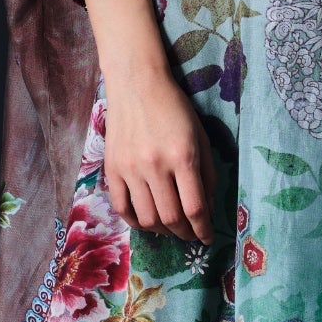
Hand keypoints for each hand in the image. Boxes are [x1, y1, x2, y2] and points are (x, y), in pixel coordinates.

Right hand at [70, 0, 215, 244]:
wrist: (137, 83)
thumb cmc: (175, 108)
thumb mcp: (201, 137)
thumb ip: (207, 173)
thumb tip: (208, 210)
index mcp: (183, 156)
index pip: (195, 208)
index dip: (203, 229)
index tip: (208, 238)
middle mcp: (155, 166)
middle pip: (171, 218)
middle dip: (185, 232)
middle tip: (191, 234)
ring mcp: (130, 169)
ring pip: (147, 218)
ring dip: (162, 230)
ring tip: (171, 228)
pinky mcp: (112, 169)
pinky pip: (122, 208)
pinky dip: (135, 221)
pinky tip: (146, 220)